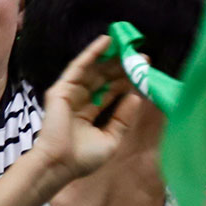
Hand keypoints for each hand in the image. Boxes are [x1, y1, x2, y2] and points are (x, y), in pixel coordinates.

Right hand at [28, 36, 129, 181]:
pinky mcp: (62, 89)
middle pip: (104, 79)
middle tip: (140, 56)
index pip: (112, 92)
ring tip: (128, 46)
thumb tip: (135, 97)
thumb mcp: (111, 139)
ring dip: (110, 57)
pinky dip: (91, 53)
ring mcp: (71, 93)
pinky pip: (78, 67)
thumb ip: (122, 118)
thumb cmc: (84, 157)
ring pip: (94, 70)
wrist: (60, 164)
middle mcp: (82, 101)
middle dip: (122, 67)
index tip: (145, 70)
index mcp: (92, 114)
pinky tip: (106, 41)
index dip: (127, 81)